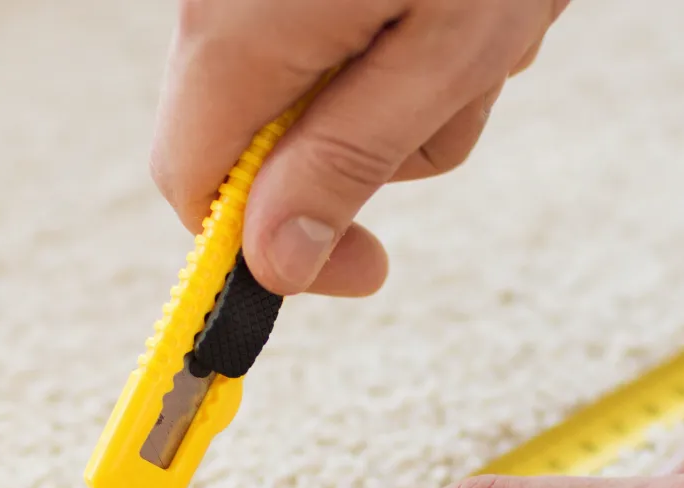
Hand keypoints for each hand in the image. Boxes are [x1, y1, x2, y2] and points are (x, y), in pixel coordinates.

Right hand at [150, 0, 570, 297]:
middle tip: (472, 71)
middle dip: (380, 137)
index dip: (268, 249)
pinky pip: (343, 21)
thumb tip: (274, 264)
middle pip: (272, 135)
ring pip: (326, 79)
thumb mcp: (445, 45)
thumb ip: (349, 159)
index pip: (195, 188)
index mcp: (240, 32)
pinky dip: (415, 20)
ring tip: (488, 6)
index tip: (367, 267)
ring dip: (421, 73)